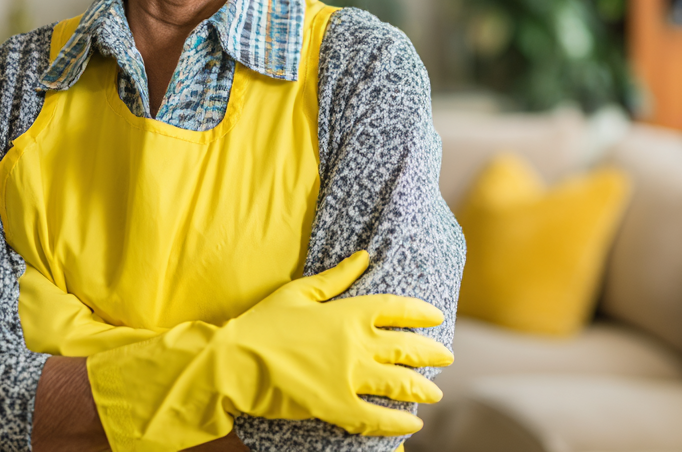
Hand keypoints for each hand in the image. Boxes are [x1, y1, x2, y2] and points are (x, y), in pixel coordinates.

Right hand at [87, 251, 452, 449]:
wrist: (235, 361)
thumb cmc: (263, 323)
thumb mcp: (300, 292)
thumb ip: (337, 277)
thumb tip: (364, 257)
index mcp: (349, 312)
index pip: (397, 308)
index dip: (421, 312)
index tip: (436, 316)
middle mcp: (357, 343)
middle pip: (408, 347)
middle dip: (432, 353)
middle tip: (447, 357)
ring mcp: (350, 376)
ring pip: (400, 383)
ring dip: (422, 389)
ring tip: (435, 393)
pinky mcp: (338, 405)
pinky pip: (377, 417)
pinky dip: (398, 423)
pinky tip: (412, 425)